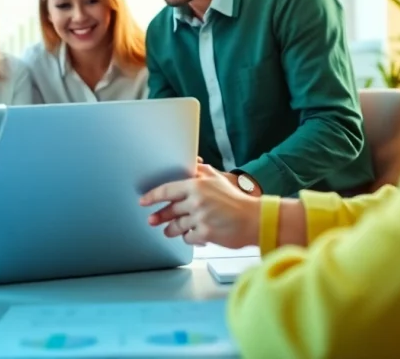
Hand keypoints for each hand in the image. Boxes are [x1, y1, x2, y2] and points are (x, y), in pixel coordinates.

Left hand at [140, 163, 261, 248]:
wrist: (255, 220)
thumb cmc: (237, 200)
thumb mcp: (218, 179)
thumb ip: (201, 170)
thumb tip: (191, 161)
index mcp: (197, 185)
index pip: (167, 190)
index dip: (153, 196)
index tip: (144, 201)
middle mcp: (196, 201)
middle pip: (170, 210)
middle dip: (159, 216)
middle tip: (152, 220)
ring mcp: (200, 217)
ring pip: (177, 226)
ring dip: (172, 229)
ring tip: (170, 231)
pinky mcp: (205, 233)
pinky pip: (188, 238)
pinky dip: (189, 237)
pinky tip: (194, 235)